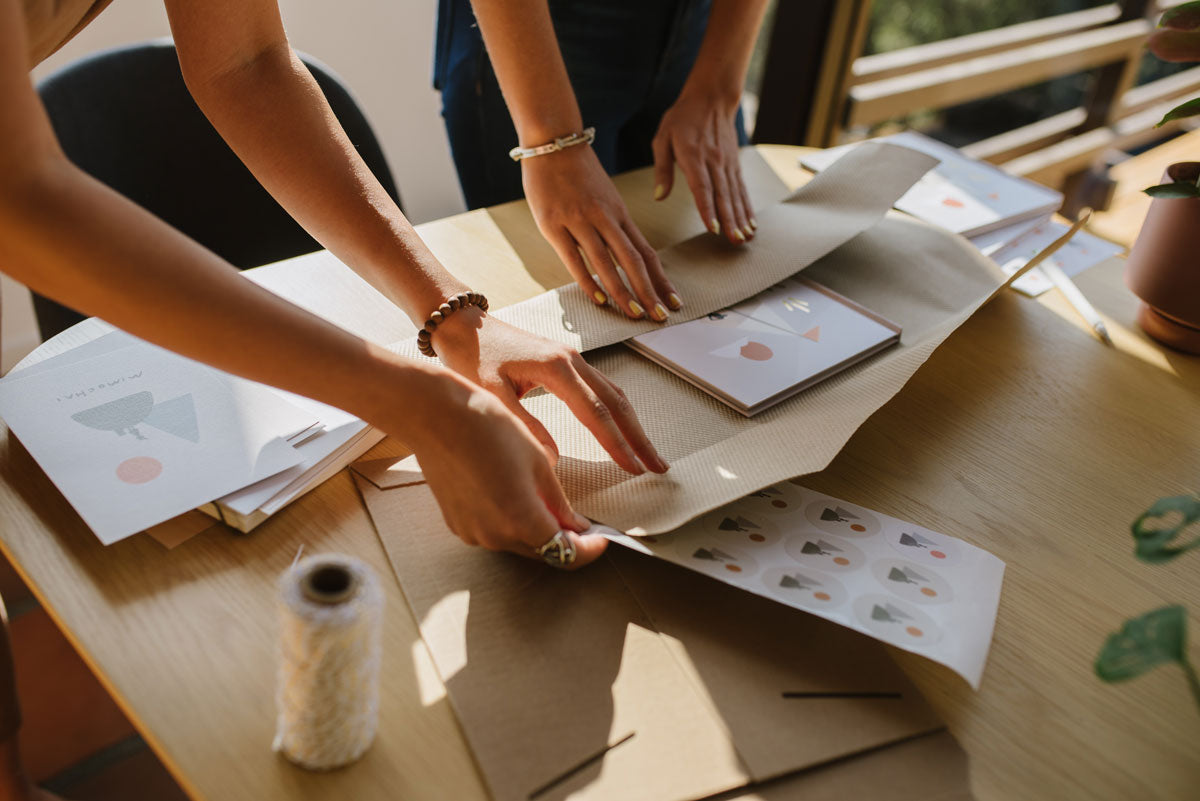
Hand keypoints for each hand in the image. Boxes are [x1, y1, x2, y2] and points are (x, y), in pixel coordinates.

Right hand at [408, 369, 608, 568]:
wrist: (435, 416)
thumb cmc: (487, 428)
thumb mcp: (538, 461)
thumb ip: (559, 501)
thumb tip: (577, 525)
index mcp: (520, 520)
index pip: (567, 554)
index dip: (590, 549)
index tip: (602, 537)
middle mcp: (494, 536)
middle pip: (542, 553)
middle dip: (565, 540)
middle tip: (582, 521)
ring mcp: (473, 533)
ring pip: (518, 544)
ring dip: (537, 531)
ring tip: (548, 502)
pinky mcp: (457, 524)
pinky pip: (494, 533)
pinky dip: (511, 523)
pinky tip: (515, 496)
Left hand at [433, 307, 669, 475]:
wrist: (463, 325)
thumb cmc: (472, 355)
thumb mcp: (491, 394)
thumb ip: (524, 426)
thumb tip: (553, 460)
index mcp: (556, 367)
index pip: (596, 412)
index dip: (617, 443)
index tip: (634, 468)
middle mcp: (572, 360)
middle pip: (617, 402)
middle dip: (639, 437)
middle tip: (658, 466)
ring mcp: (572, 359)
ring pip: (615, 394)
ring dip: (633, 425)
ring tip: (648, 454)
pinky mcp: (567, 363)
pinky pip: (603, 389)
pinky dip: (618, 412)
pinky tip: (624, 429)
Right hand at [522, 145, 681, 319]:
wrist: (553, 143)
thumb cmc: (579, 173)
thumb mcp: (606, 198)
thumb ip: (615, 226)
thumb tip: (626, 260)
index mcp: (620, 213)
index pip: (646, 252)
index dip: (660, 279)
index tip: (672, 301)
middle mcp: (605, 218)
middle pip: (632, 260)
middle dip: (648, 291)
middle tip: (659, 316)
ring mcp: (579, 221)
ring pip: (606, 262)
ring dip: (622, 291)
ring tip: (634, 314)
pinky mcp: (554, 224)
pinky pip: (574, 258)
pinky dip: (587, 280)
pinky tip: (598, 298)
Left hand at [652, 89, 755, 244]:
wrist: (712, 97)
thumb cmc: (683, 118)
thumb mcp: (663, 138)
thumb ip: (662, 169)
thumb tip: (659, 196)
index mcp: (694, 156)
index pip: (702, 186)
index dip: (707, 208)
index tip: (712, 227)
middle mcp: (714, 161)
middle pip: (723, 195)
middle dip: (730, 219)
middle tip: (734, 240)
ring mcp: (727, 164)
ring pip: (735, 195)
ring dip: (741, 218)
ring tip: (745, 237)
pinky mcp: (735, 165)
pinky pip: (741, 189)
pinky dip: (747, 207)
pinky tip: (751, 224)